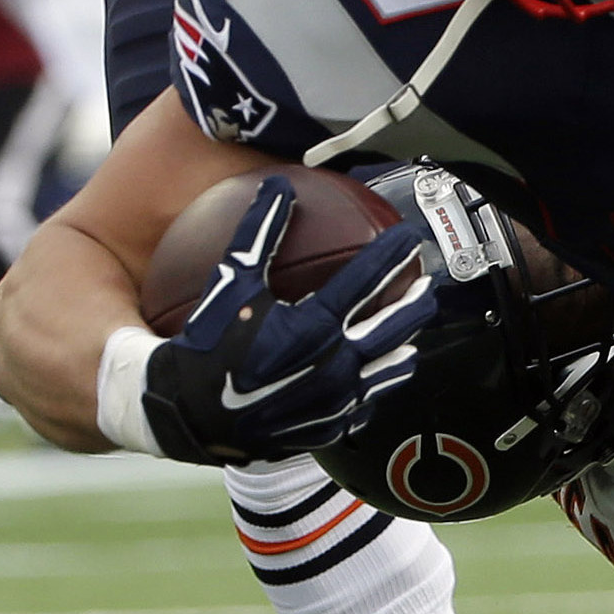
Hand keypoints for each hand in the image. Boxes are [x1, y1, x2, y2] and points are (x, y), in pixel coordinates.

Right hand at [140, 176, 434, 463]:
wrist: (187, 412)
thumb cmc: (206, 342)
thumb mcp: (231, 283)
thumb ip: (259, 232)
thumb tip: (278, 186)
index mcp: (315, 326)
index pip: (368, 281)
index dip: (392, 254)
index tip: (409, 237)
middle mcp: (334, 364)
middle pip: (394, 327)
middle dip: (416, 302)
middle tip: (426, 285)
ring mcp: (335, 401)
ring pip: (387, 371)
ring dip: (402, 348)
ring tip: (411, 335)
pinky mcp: (329, 427)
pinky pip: (363, 405)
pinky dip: (372, 387)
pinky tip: (373, 378)